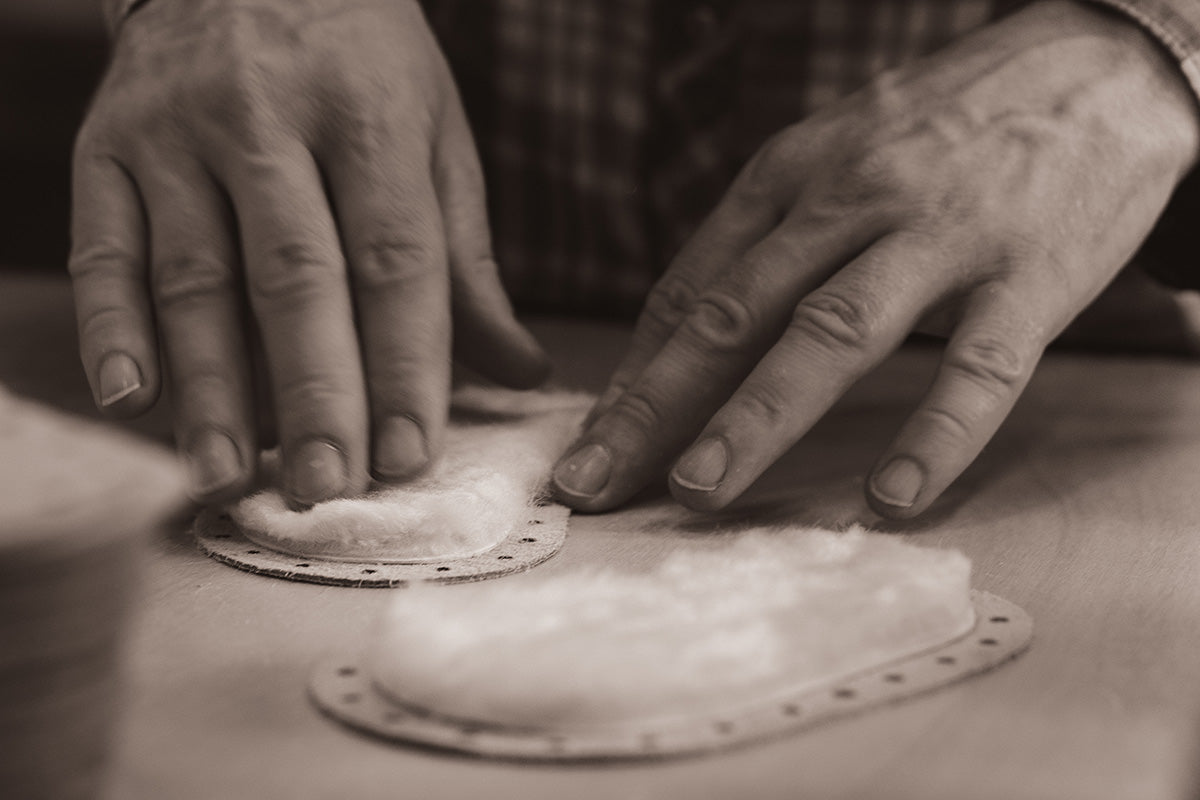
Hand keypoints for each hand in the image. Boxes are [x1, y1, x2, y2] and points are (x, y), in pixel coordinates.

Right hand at [70, 0, 547, 504]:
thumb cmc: (361, 66)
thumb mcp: (435, 137)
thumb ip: (467, 258)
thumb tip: (522, 370)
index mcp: (369, 116)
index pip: (394, 258)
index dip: (402, 363)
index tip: (409, 455)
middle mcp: (269, 120)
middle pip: (294, 275)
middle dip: (312, 391)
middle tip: (325, 486)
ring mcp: (177, 132)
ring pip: (194, 273)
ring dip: (210, 385)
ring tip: (227, 475)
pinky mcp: (105, 145)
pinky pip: (102, 244)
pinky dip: (111, 327)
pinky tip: (131, 401)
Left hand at [552, 1, 1198, 517]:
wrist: (1099, 64)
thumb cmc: (946, 129)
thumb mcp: (836, 156)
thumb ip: (768, 240)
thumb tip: (687, 331)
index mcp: (791, 176)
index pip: (691, 289)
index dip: (633, 373)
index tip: (593, 441)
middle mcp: (850, 199)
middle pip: (733, 313)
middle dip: (653, 405)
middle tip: (594, 480)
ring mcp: (939, 235)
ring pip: (832, 333)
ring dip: (756, 417)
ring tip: (697, 489)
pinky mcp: (1030, 274)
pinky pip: (976, 367)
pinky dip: (933, 436)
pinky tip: (891, 498)